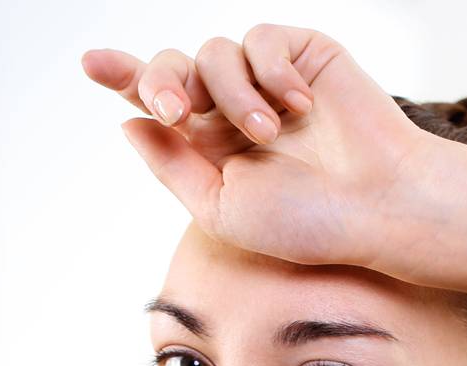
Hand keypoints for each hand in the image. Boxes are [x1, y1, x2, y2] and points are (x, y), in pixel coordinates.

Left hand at [81, 25, 446, 277]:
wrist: (376, 207)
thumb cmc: (307, 224)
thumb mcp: (222, 208)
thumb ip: (173, 166)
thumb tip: (127, 122)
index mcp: (209, 146)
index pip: (156, 103)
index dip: (122, 77)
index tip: (89, 64)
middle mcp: (232, 108)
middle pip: (174, 68)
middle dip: (162, 82)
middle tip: (176, 110)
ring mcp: (267, 79)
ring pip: (214, 53)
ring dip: (232, 92)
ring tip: (268, 131)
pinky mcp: (302, 52)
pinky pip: (261, 39)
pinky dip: (272, 71)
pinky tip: (297, 105)